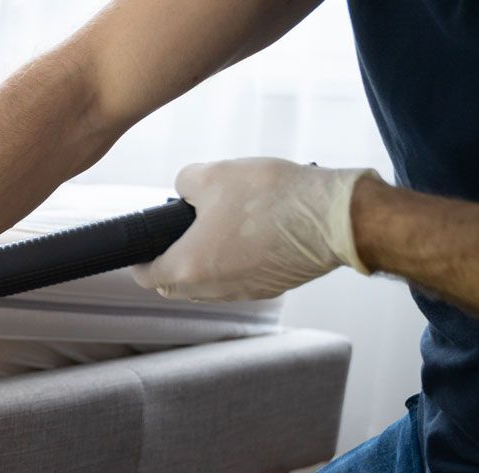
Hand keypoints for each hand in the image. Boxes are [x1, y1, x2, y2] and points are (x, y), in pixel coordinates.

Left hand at [133, 158, 379, 300]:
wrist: (337, 218)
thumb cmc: (273, 197)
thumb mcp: (213, 174)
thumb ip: (183, 183)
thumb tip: (183, 191)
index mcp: (190, 267)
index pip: (147, 275)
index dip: (141, 257)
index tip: (147, 242)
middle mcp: (213, 289)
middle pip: (174, 285)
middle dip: (170, 261)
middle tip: (180, 232)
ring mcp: (244, 292)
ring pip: (207, 285)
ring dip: (204, 263)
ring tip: (218, 227)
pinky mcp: (271, 287)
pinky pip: (238, 281)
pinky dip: (233, 264)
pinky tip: (249, 234)